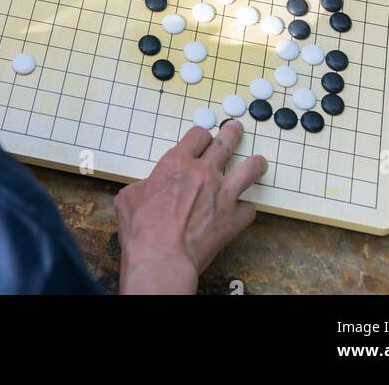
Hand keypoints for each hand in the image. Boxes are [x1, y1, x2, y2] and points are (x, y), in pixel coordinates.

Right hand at [116, 121, 266, 294]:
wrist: (161, 258)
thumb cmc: (142, 230)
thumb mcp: (130, 198)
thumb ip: (144, 185)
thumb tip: (147, 188)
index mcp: (177, 163)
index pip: (198, 134)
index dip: (202, 136)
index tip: (204, 140)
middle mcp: (203, 172)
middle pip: (225, 142)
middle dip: (232, 133)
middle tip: (236, 129)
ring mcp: (222, 194)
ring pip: (250, 168)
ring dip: (255, 164)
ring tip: (258, 162)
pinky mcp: (233, 218)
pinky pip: (249, 208)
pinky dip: (245, 209)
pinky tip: (241, 211)